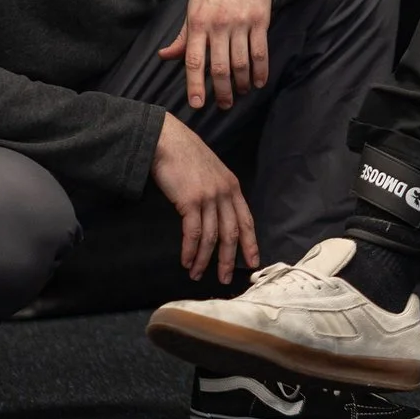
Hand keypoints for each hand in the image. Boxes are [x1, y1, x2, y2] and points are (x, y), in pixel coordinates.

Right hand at [151, 113, 259, 282]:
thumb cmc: (184, 153)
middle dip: (228, 260)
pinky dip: (190, 251)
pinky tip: (187, 261)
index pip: (246, 220)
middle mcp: (225, 193)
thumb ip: (217, 190)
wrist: (166, 140)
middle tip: (225, 278)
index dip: (250, 243)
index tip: (253, 262)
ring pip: (211, 238)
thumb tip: (217, 213)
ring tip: (197, 274)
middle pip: (231, 234)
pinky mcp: (190, 201)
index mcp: (232, 186)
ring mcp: (209, 197)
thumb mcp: (210, 170)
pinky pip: (193, 233)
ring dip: (204, 260)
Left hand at [160, 0, 272, 109]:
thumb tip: (164, 56)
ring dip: (242, 83)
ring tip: (241, 92)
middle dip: (222, 91)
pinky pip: (260, 52)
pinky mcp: (259, 21)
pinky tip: (259, 82)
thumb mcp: (192, 11)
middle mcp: (218, 25)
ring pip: (241, 62)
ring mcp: (240, 23)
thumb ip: (182, 38)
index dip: (195, 85)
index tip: (197, 104)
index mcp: (198, 24)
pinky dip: (261, 71)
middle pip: (220, 67)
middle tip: (224, 104)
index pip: (194, 61)